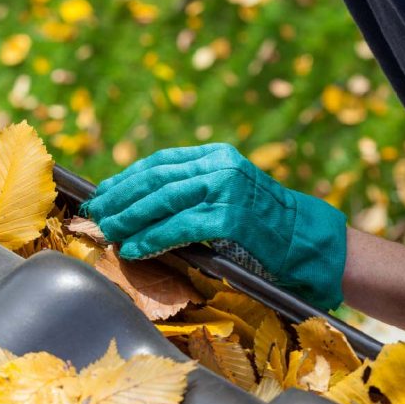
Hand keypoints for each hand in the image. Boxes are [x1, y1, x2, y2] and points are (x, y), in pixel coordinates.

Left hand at [83, 144, 347, 309]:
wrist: (308, 241)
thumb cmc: (263, 224)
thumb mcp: (228, 192)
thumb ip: (193, 190)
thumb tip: (140, 203)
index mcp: (216, 155)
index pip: (160, 162)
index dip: (126, 178)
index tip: (103, 193)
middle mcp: (220, 166)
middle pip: (156, 179)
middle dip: (120, 198)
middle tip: (96, 214)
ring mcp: (226, 189)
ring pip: (163, 200)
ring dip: (130, 218)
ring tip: (108, 231)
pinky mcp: (231, 218)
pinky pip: (180, 227)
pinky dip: (153, 238)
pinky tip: (135, 248)